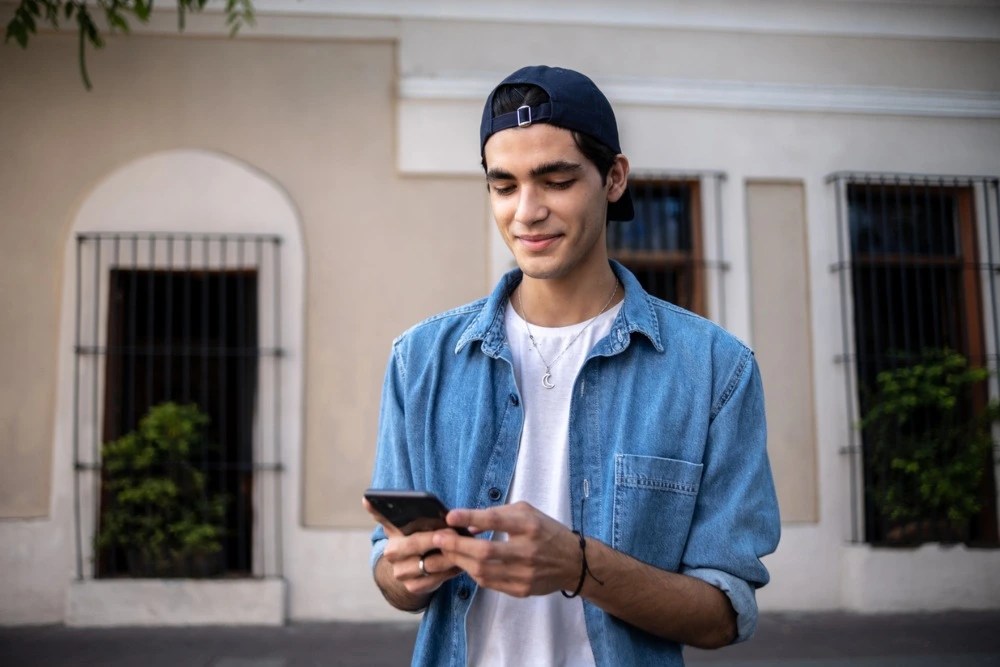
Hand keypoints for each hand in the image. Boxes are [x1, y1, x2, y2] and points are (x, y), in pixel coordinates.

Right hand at [363, 498, 461, 595]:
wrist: (415, 570)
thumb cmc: (422, 537)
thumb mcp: (416, 524)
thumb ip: (416, 514)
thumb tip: (410, 507)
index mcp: (392, 531)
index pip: (380, 516)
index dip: (374, 508)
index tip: (368, 498)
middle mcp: (392, 552)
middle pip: (415, 543)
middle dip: (436, 538)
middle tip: (453, 533)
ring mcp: (400, 571)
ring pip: (428, 563)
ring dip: (448, 556)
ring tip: (463, 548)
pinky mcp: (412, 586)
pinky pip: (434, 579)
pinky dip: (449, 572)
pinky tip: (461, 564)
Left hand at [434, 501, 579, 597]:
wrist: (574, 563)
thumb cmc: (546, 532)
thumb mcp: (526, 512)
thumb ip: (497, 514)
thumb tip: (467, 524)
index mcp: (530, 526)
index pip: (498, 521)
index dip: (472, 518)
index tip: (451, 516)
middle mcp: (528, 551)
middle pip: (486, 552)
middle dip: (457, 546)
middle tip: (438, 538)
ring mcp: (525, 573)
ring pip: (483, 571)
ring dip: (460, 561)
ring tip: (447, 551)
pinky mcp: (521, 589)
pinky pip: (489, 583)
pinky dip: (474, 572)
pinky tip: (465, 563)